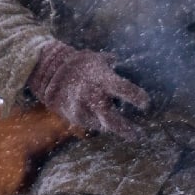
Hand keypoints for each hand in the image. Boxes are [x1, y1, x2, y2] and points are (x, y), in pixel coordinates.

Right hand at [27, 42, 150, 137]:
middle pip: (110, 119)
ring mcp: (82, 108)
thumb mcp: (98, 59)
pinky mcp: (75, 117)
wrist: (48, 73)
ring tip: (125, 128)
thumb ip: (114, 65)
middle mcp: (92, 96)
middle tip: (138, 135)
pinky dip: (100, 122)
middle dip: (125, 129)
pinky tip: (102, 117)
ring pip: (103, 126)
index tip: (146, 104)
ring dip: (114, 127)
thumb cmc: (80, 64)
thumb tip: (129, 63)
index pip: (123, 89)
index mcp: (102, 79)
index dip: (136, 98)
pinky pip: (93, 124)